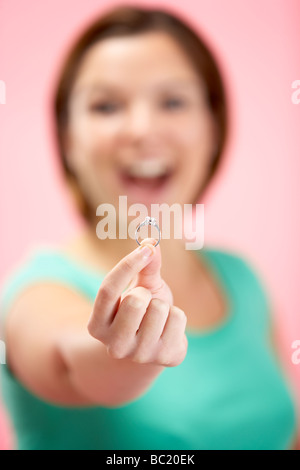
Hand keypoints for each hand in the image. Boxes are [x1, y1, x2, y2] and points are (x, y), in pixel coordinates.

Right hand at [88, 238, 187, 366]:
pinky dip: (178, 316)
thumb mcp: (140, 286)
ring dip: (163, 305)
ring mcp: (139, 355)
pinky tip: (169, 328)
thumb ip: (144, 265)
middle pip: (134, 302)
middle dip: (146, 293)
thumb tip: (151, 242)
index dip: (127, 265)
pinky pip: (178, 319)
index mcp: (97, 325)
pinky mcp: (164, 358)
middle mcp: (114, 345)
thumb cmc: (143, 311)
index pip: (107, 290)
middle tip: (146, 302)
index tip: (146, 248)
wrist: (155, 346)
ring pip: (159, 309)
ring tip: (158, 316)